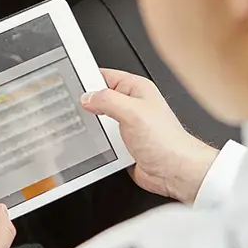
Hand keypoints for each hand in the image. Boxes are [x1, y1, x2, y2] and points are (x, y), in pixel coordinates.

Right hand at [81, 69, 219, 204]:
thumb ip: (107, 100)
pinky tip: (96, 145)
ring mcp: (127, 125)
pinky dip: (98, 143)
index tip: (72, 85)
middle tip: (75, 110)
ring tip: (87, 129)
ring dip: (93, 127)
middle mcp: (132, 105)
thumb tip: (88, 97)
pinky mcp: (124, 144)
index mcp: (136, 89)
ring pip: (99, 121)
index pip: (105, 76)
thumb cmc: (166, 141)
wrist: (175, 172)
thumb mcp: (132, 112)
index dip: (88, 79)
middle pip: (99, 99)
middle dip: (87, 105)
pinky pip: (103, 140)